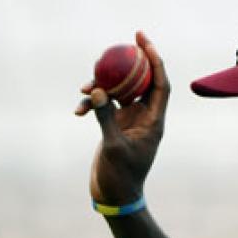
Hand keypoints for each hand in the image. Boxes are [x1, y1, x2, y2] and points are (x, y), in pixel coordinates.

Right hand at [75, 30, 170, 204]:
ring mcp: (129, 121)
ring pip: (118, 92)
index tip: (143, 41)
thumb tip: (99, 90)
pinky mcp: (114, 126)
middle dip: (129, 62)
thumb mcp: (113, 146)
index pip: (159, 83)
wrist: (114, 196)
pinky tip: (78, 111)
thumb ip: (106, 117)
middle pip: (140, 81)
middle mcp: (144, 118)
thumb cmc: (121, 177)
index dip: (154, 60)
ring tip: (83, 87)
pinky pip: (104, 106)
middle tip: (118, 43)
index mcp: (153, 121)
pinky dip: (91, 105)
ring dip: (101, 86)